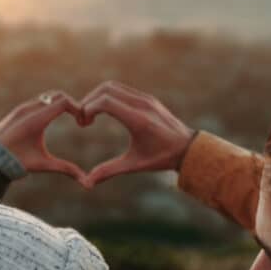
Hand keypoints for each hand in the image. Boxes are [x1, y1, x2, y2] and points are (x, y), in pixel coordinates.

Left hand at [0, 91, 85, 181]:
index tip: (84, 122)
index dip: (78, 109)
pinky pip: (39, 101)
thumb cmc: (15, 162)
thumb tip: (86, 183)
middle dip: (72, 104)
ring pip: (49, 97)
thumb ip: (66, 169)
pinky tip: (56, 119)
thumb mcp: (43, 164)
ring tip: (71, 118)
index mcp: (36, 119)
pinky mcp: (19, 110)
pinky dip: (51, 106)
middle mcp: (29, 109)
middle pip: (58, 95)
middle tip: (80, 119)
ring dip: (61, 104)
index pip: (64, 102)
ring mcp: (23, 108)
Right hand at [79, 81, 194, 186]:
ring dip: (97, 97)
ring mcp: (146, 98)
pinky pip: (122, 89)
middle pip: (106, 89)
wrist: (188, 148)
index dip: (88, 108)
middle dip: (89, 101)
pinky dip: (108, 96)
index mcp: (138, 120)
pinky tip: (104, 112)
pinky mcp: (147, 97)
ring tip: (91, 116)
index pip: (106, 102)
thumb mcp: (134, 165)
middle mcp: (142, 104)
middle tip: (83, 120)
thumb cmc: (161, 158)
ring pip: (113, 86)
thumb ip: (109, 170)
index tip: (83, 124)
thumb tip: (87, 183)